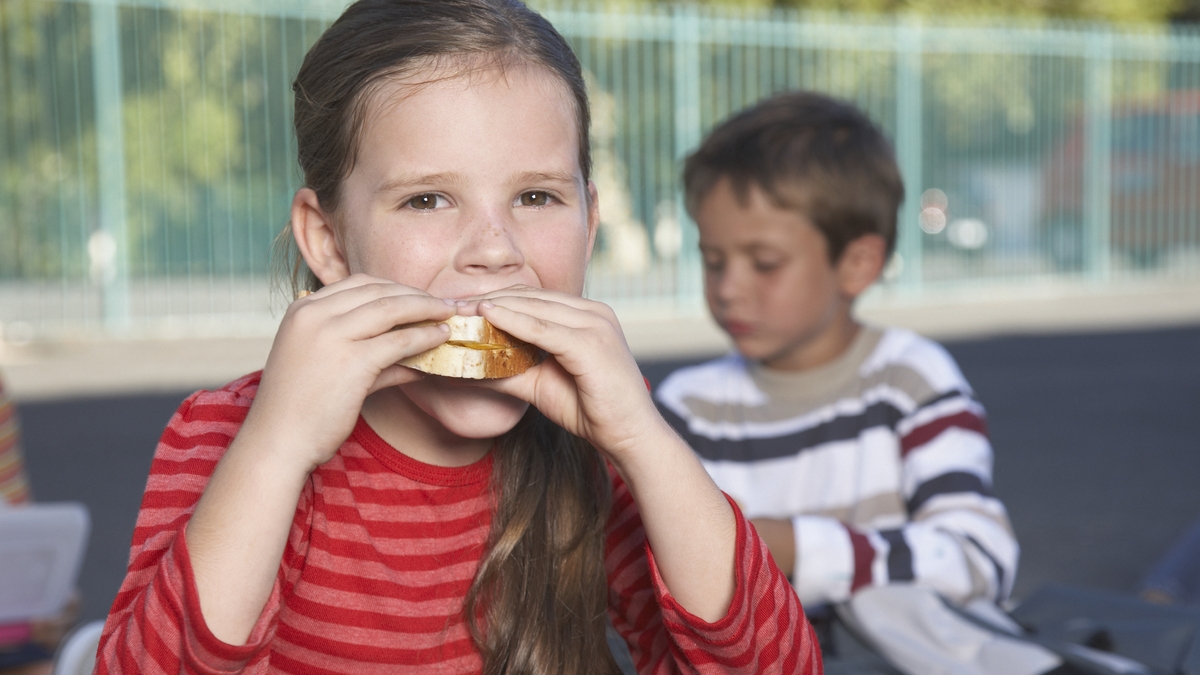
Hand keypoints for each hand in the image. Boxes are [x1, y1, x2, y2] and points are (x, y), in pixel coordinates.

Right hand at [247, 274, 456, 471]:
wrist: (277, 442)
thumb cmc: (299, 410)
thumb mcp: (323, 365)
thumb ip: (364, 352)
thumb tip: (409, 355)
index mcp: (303, 310)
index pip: (358, 284)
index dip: (394, 288)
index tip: (418, 297)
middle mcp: (314, 314)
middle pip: (377, 290)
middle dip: (415, 295)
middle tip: (443, 304)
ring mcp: (331, 334)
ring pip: (392, 308)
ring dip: (427, 310)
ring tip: (449, 317)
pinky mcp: (352, 360)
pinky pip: (399, 340)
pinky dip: (425, 337)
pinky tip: (440, 339)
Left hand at [464, 287, 662, 461]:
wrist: (630, 436)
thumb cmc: (592, 410)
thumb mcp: (540, 385)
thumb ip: (508, 373)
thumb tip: (466, 371)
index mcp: (587, 316)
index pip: (533, 298)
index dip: (494, 300)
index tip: (459, 308)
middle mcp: (594, 312)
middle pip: (530, 296)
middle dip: (487, 300)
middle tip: (450, 307)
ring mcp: (596, 324)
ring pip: (534, 307)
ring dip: (493, 308)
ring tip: (460, 312)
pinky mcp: (592, 343)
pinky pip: (543, 328)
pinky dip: (512, 321)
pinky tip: (486, 318)